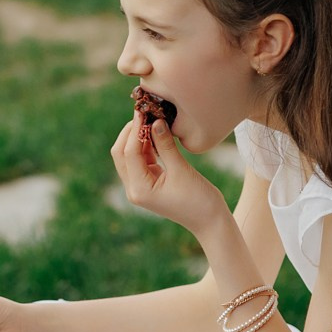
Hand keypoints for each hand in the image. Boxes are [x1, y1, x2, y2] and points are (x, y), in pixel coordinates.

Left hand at [109, 112, 229, 235]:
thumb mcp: (181, 170)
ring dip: (137, 137)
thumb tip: (156, 121)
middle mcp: (134, 189)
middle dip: (130, 132)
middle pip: (121, 154)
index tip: (144, 111)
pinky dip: (146, 145)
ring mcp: (140, 187)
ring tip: (151, 118)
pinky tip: (155, 132)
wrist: (210, 221)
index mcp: (139, 189)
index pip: (129, 153)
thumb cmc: (199, 199)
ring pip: (129, 156)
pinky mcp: (148, 183)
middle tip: (145, 113)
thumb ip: (166, 145)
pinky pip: (141, 160)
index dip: (135, 129)